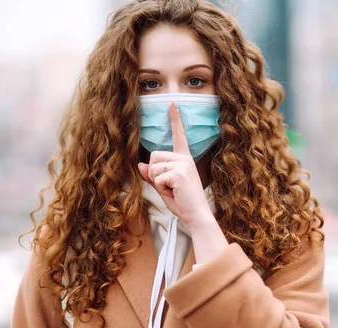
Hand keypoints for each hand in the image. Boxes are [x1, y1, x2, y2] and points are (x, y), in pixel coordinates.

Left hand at [138, 102, 213, 227]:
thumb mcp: (164, 187)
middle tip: (169, 187)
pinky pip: (156, 178)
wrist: (196, 214)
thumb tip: (141, 165)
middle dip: (155, 174)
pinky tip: (174, 193)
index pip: (179, 136)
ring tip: (172, 190)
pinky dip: (161, 189)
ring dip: (157, 182)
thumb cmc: (182, 202)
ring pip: (153, 167)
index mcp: (184, 159)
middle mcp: (184, 158)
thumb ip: (153, 175)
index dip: (175, 119)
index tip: (172, 103)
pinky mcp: (178, 173)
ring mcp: (182, 164)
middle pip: (153, 156)